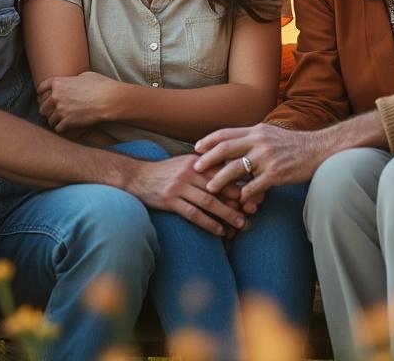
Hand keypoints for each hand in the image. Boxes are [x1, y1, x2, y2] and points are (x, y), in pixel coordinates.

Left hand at [37, 71, 120, 132]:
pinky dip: (62, 128)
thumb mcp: (86, 75)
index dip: (41, 93)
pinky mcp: (67, 122)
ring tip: (62, 121)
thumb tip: (72, 82)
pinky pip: (58, 128)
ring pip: (49, 119)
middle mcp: (56, 96)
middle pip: (43, 107)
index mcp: (58, 83)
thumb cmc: (101, 86)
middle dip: (48, 110)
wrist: (110, 100)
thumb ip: (73, 79)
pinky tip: (68, 127)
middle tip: (54, 112)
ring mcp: (60, 110)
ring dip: (55, 120)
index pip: (41, 88)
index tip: (43, 97)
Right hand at [123, 154, 246, 234]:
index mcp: (198, 162)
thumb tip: (233, 176)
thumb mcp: (186, 164)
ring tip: (241, 224)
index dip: (242, 184)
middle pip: (220, 187)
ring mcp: (179, 186)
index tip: (257, 194)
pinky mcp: (169, 200)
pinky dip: (208, 223)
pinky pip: (193, 214)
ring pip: (209, 202)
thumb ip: (207, 168)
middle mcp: (190, 172)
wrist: (137, 177)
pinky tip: (219, 231)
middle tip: (254, 211)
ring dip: (227, 214)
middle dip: (239, 200)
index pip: (225, 172)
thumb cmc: (166, 172)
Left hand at [194, 123, 324, 203]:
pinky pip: (253, 186)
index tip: (196, 148)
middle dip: (208, 159)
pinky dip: (243, 194)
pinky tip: (238, 200)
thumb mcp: (271, 134)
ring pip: (236, 169)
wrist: (318, 150)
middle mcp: (259, 142)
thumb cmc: (293, 144)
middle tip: (195, 168)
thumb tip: (232, 143)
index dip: (208, 141)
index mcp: (256, 131)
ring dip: (220, 180)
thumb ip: (252, 137)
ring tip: (210, 188)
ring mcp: (267, 158)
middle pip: (226, 149)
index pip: (226, 133)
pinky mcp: (276, 174)